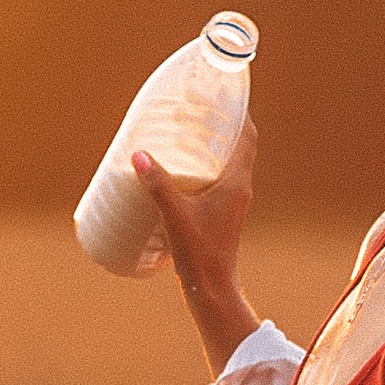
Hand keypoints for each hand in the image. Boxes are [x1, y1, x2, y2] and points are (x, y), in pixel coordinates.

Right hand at [134, 118, 258, 369]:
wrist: (212, 289)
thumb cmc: (199, 254)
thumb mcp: (175, 215)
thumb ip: (157, 184)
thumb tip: (137, 154)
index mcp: (238, 183)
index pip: (248, 136)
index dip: (238, 113)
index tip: (220, 95)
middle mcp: (240, 189)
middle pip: (236, 145)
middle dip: (217, 124)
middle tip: (191, 110)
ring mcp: (232, 202)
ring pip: (225, 162)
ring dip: (209, 145)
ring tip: (182, 132)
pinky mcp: (221, 213)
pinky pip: (216, 179)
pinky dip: (202, 166)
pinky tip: (178, 169)